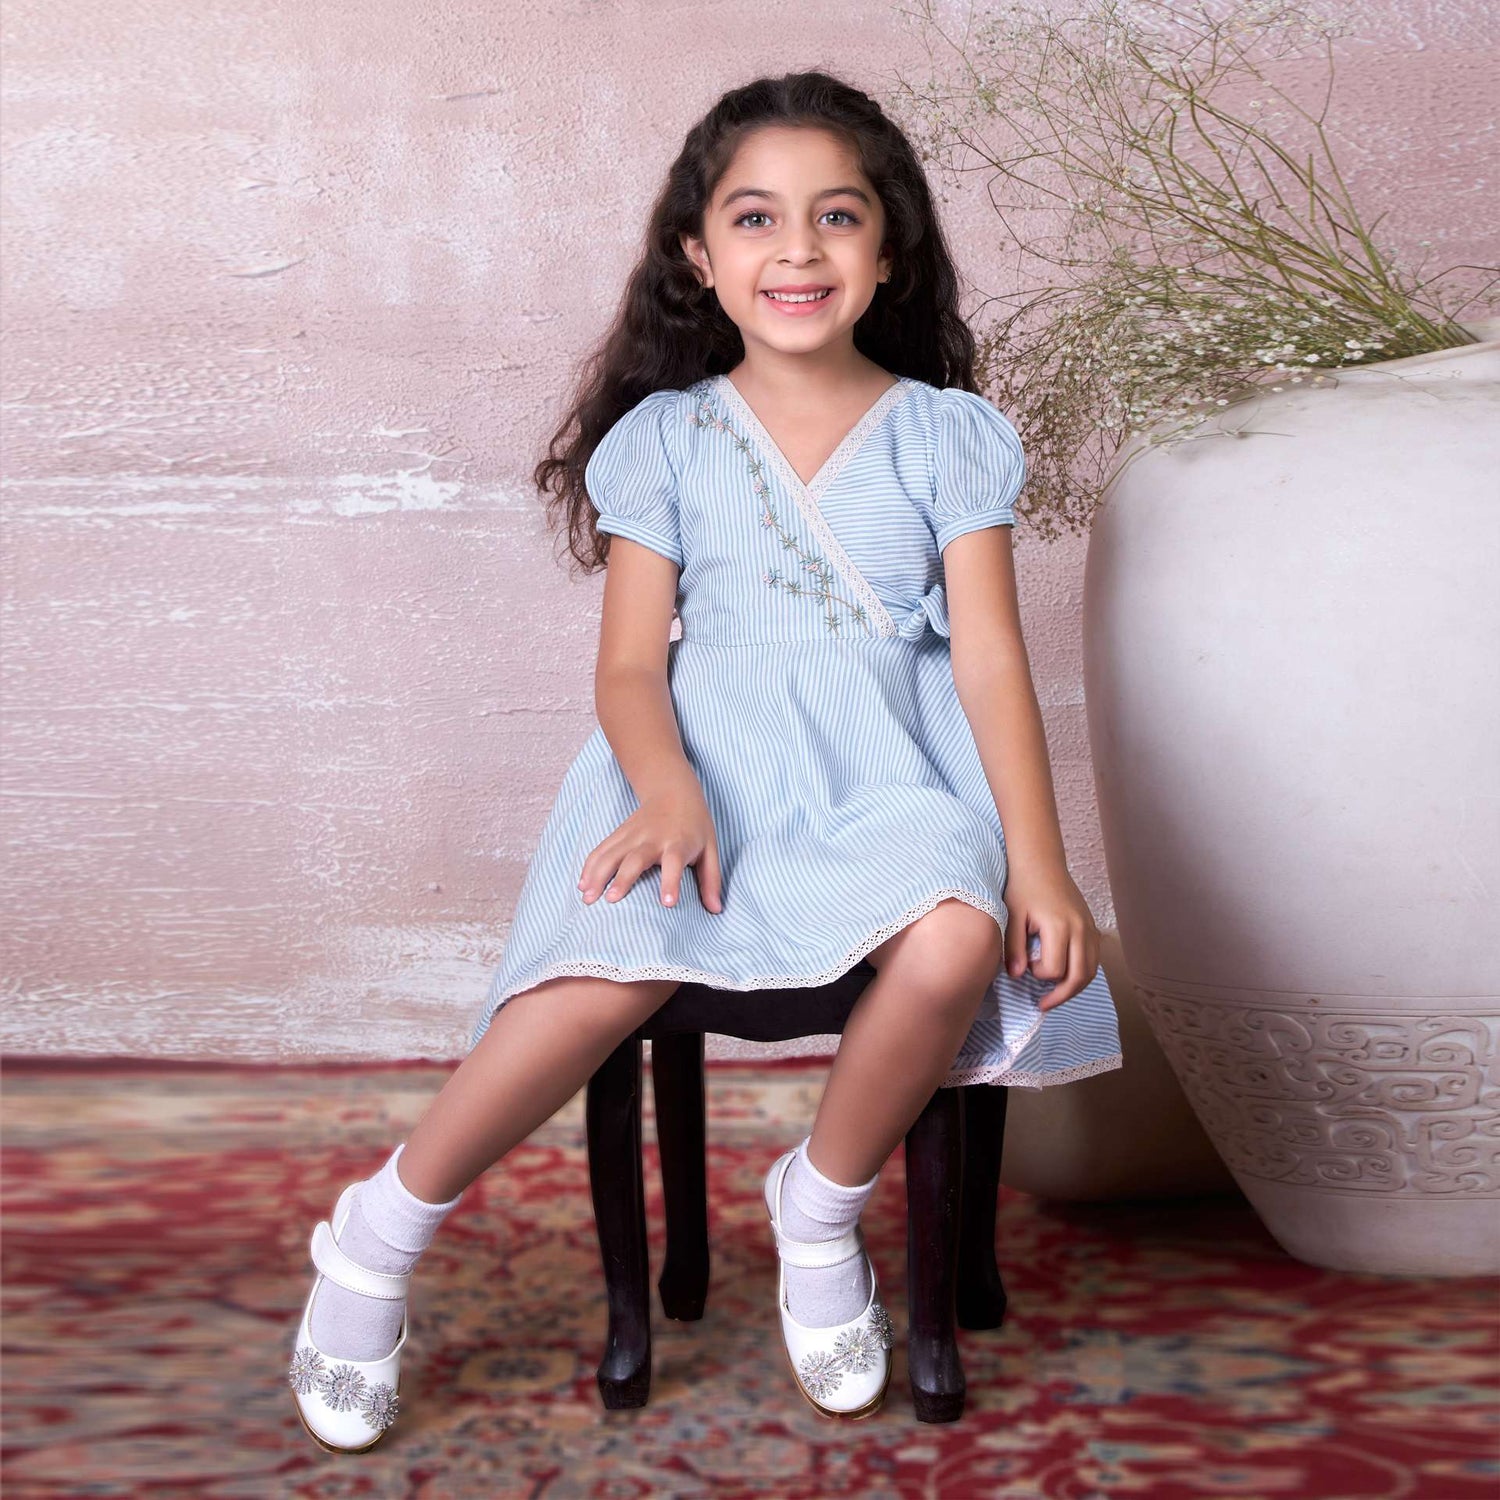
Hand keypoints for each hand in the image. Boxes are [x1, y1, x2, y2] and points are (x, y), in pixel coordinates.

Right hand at [577, 784, 723, 912]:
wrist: (673, 790)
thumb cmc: (695, 826)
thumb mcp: (710, 849)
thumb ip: (711, 880)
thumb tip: (716, 910)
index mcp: (678, 843)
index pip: (675, 862)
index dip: (671, 882)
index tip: (667, 903)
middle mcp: (653, 838)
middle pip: (636, 858)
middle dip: (623, 878)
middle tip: (611, 900)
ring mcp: (633, 834)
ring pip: (611, 853)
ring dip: (598, 874)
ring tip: (587, 897)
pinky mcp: (620, 833)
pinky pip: (601, 849)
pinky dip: (589, 866)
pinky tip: (582, 884)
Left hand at [1003, 863, 1099, 1011]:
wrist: (1041, 863)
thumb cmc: (1023, 888)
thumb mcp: (1012, 916)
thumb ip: (1014, 948)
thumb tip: (1017, 976)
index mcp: (1059, 927)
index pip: (1054, 969)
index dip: (1037, 975)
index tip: (1024, 966)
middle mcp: (1080, 929)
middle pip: (1079, 977)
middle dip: (1061, 996)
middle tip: (1043, 1005)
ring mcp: (1089, 928)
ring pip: (1091, 971)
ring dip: (1074, 988)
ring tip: (1054, 995)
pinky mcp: (1092, 927)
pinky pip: (1094, 958)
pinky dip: (1083, 972)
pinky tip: (1066, 976)